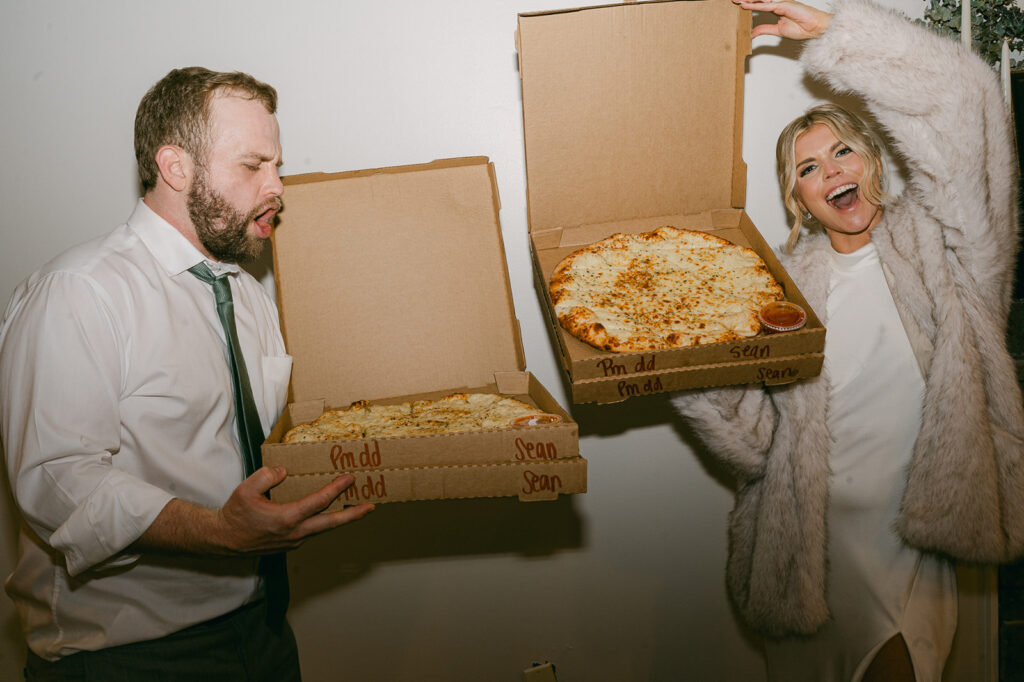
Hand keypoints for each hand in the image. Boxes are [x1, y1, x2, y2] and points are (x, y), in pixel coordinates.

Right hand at [216, 466, 373, 554]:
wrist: (224, 540)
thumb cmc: (235, 514)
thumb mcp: (246, 489)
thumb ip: (266, 476)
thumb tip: (284, 471)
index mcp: (286, 519)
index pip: (318, 502)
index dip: (336, 489)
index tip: (349, 478)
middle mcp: (295, 533)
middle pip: (331, 523)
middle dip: (353, 515)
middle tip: (370, 507)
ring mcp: (294, 541)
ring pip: (324, 529)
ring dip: (341, 519)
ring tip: (356, 509)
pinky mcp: (291, 544)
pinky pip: (313, 531)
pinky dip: (325, 522)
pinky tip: (329, 514)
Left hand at [732, 0, 831, 40]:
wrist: (814, 28)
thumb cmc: (802, 28)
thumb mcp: (777, 31)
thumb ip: (764, 29)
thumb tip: (752, 33)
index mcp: (776, 9)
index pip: (759, 5)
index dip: (748, 4)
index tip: (737, 4)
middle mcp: (777, 4)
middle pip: (758, 0)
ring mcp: (780, 3)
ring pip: (760, 0)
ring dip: (748, 0)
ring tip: (736, 0)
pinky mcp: (783, 6)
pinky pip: (766, 6)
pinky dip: (755, 6)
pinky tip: (745, 6)